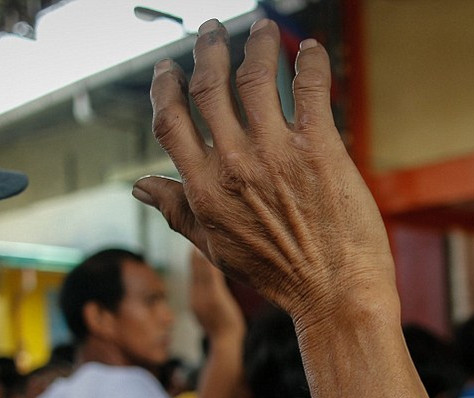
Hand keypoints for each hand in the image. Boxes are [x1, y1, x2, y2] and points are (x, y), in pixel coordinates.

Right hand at [133, 19, 395, 323]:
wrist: (334, 294)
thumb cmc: (275, 274)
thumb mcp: (214, 248)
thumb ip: (177, 211)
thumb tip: (140, 188)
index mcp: (203, 189)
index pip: (171, 122)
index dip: (165, 88)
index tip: (168, 70)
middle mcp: (234, 165)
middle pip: (209, 88)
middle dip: (207, 51)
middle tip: (211, 31)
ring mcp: (277, 155)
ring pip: (256, 78)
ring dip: (255, 45)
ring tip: (259, 27)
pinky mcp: (320, 150)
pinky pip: (311, 90)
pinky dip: (309, 62)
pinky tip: (308, 49)